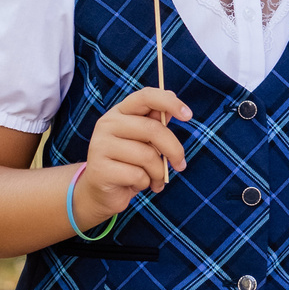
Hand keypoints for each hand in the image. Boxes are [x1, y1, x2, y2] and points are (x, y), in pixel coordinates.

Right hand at [75, 88, 189, 227]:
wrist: (102, 193)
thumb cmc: (129, 163)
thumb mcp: (145, 142)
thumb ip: (157, 125)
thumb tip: (176, 110)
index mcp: (120, 112)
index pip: (146, 96)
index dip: (169, 103)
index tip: (189, 116)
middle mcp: (107, 124)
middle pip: (153, 130)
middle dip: (174, 150)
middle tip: (181, 166)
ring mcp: (100, 146)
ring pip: (147, 156)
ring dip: (159, 172)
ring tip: (156, 179)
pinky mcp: (99, 169)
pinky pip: (137, 175)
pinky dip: (145, 183)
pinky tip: (138, 185)